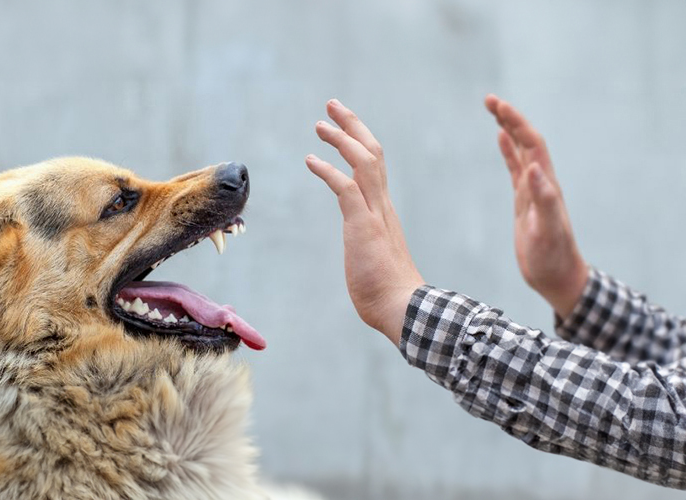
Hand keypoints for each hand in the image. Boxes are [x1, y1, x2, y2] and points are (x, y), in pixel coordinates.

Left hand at [306, 99, 423, 345]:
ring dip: (341, 139)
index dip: (359, 142)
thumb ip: (368, 245)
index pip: (375, 166)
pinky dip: (328, 170)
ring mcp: (374, 214)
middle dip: (352, 125)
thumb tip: (363, 252)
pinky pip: (346, 188)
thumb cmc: (388, 292)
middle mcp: (382, 205)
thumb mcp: (374, 258)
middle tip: (332, 106)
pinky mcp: (363, 225)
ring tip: (320, 124)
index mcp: (384, 210)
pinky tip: (311, 160)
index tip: (344, 127)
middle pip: (372, 152)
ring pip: (363, 162)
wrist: (403, 308)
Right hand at [485, 94, 588, 317]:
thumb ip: (544, 199)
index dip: (516, 123)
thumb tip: (533, 167)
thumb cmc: (552, 257)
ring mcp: (533, 190)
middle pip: (526, 140)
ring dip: (508, 129)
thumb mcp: (547, 230)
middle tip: (489, 100)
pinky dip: (508, 151)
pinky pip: (515, 169)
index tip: (497, 106)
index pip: (532, 144)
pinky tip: (500, 140)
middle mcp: (541, 182)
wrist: (556, 276)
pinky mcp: (525, 201)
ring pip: (521, 151)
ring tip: (493, 110)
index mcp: (546, 184)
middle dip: (510, 118)